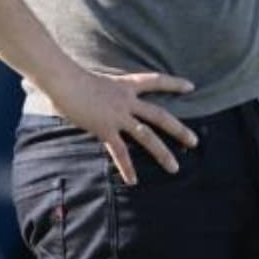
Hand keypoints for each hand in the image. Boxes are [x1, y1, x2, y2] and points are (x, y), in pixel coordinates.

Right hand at [46, 69, 198, 185]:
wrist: (64, 80)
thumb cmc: (71, 77)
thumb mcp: (95, 81)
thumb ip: (102, 91)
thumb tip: (95, 96)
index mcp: (126, 85)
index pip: (156, 81)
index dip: (174, 83)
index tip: (191, 87)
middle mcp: (127, 101)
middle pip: (160, 116)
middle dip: (179, 130)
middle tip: (195, 141)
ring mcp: (118, 115)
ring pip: (147, 136)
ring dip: (162, 153)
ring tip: (174, 168)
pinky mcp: (105, 128)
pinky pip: (120, 152)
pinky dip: (127, 167)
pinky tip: (133, 181)